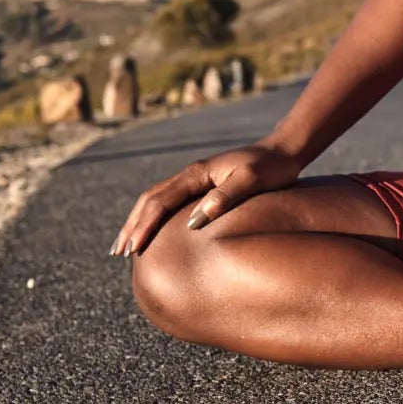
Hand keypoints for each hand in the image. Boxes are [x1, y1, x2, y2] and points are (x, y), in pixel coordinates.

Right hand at [109, 141, 303, 255]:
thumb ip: (224, 197)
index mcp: (197, 174)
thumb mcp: (251, 181)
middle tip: (118, 252)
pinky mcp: (202, 186)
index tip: (133, 249)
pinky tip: (153, 231)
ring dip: (138, 221)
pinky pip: (169, 202)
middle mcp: (191, 175)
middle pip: (149, 200)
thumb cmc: (271, 167)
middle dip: (132, 226)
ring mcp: (195, 180)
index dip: (144, 226)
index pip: (160, 202)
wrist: (284, 151)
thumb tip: (194, 222)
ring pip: (156, 200)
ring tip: (126, 246)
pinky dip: (153, 217)